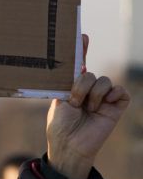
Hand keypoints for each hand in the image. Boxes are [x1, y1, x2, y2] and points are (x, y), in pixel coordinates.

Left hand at [46, 34, 130, 178]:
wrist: (70, 144)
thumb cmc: (60, 123)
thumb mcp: (59, 98)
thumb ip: (69, 81)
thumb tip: (80, 65)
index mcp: (72, 85)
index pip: (79, 63)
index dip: (81, 49)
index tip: (82, 35)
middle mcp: (88, 88)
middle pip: (89, 72)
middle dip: (80, 85)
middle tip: (74, 101)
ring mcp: (103, 97)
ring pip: (103, 80)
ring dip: (93, 93)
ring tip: (87, 108)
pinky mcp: (116, 105)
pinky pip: (119, 90)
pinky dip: (111, 95)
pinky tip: (103, 105)